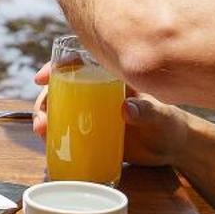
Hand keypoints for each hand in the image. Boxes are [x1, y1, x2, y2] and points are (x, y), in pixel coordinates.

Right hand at [30, 62, 189, 167]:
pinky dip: (53, 136)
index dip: (56, 68)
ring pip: (60, 111)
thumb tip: (125, 108)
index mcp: (110, 80)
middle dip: (44, 100)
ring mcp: (92, 115)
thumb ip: (147, 112)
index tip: (41, 78)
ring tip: (42, 132)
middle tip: (42, 118)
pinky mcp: (91, 135)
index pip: (78, 65)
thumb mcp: (160, 117)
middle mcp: (96, 94)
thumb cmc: (169, 124)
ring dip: (44, 118)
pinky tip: (47, 143)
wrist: (173, 148)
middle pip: (61, 89)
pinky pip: (66, 132)